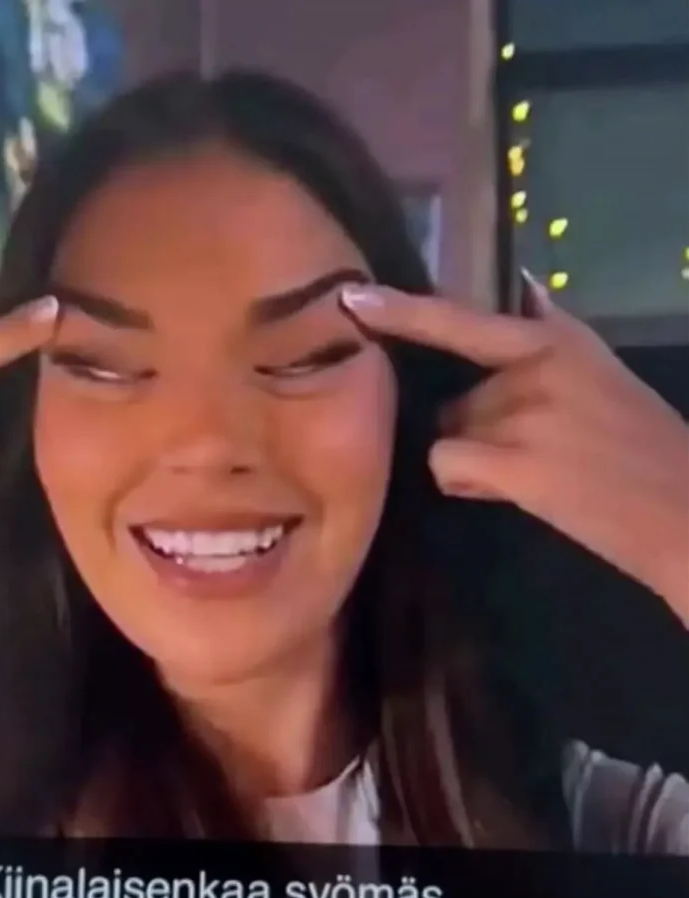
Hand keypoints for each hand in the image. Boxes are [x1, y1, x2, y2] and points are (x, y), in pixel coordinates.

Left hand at [341, 277, 688, 626]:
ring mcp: (522, 413)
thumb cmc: (644, 445)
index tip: (350, 297)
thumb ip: (552, 331)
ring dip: (475, 461)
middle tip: (530, 455)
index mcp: (553, 340)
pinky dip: (467, 483)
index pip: (459, 319)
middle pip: (452, 399)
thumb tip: (523, 282)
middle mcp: (532, 367)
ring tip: (532, 476)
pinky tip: (510, 492)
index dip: (400, 309)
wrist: (687, 507)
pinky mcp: (516, 462)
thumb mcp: (602, 370)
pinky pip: (447, 464)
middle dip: (473, 431)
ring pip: (448, 435)